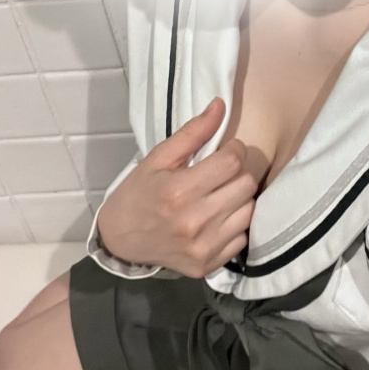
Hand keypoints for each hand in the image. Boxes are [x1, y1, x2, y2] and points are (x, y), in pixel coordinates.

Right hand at [98, 97, 257, 276]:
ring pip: (249, 211)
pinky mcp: (208, 264)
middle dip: (238, 172)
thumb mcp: (159, 157)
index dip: (234, 149)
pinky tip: (218, 218)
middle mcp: (194, 222)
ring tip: (221, 194)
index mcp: (179, 191)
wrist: (119, 239)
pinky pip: (242, 238)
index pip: (232, 161)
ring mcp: (203, 247)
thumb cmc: (139, 192)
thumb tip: (220, 105)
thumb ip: (193, 132)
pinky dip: (235, 225)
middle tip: (222, 172)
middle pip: (246, 185)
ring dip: (240, 198)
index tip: (225, 150)